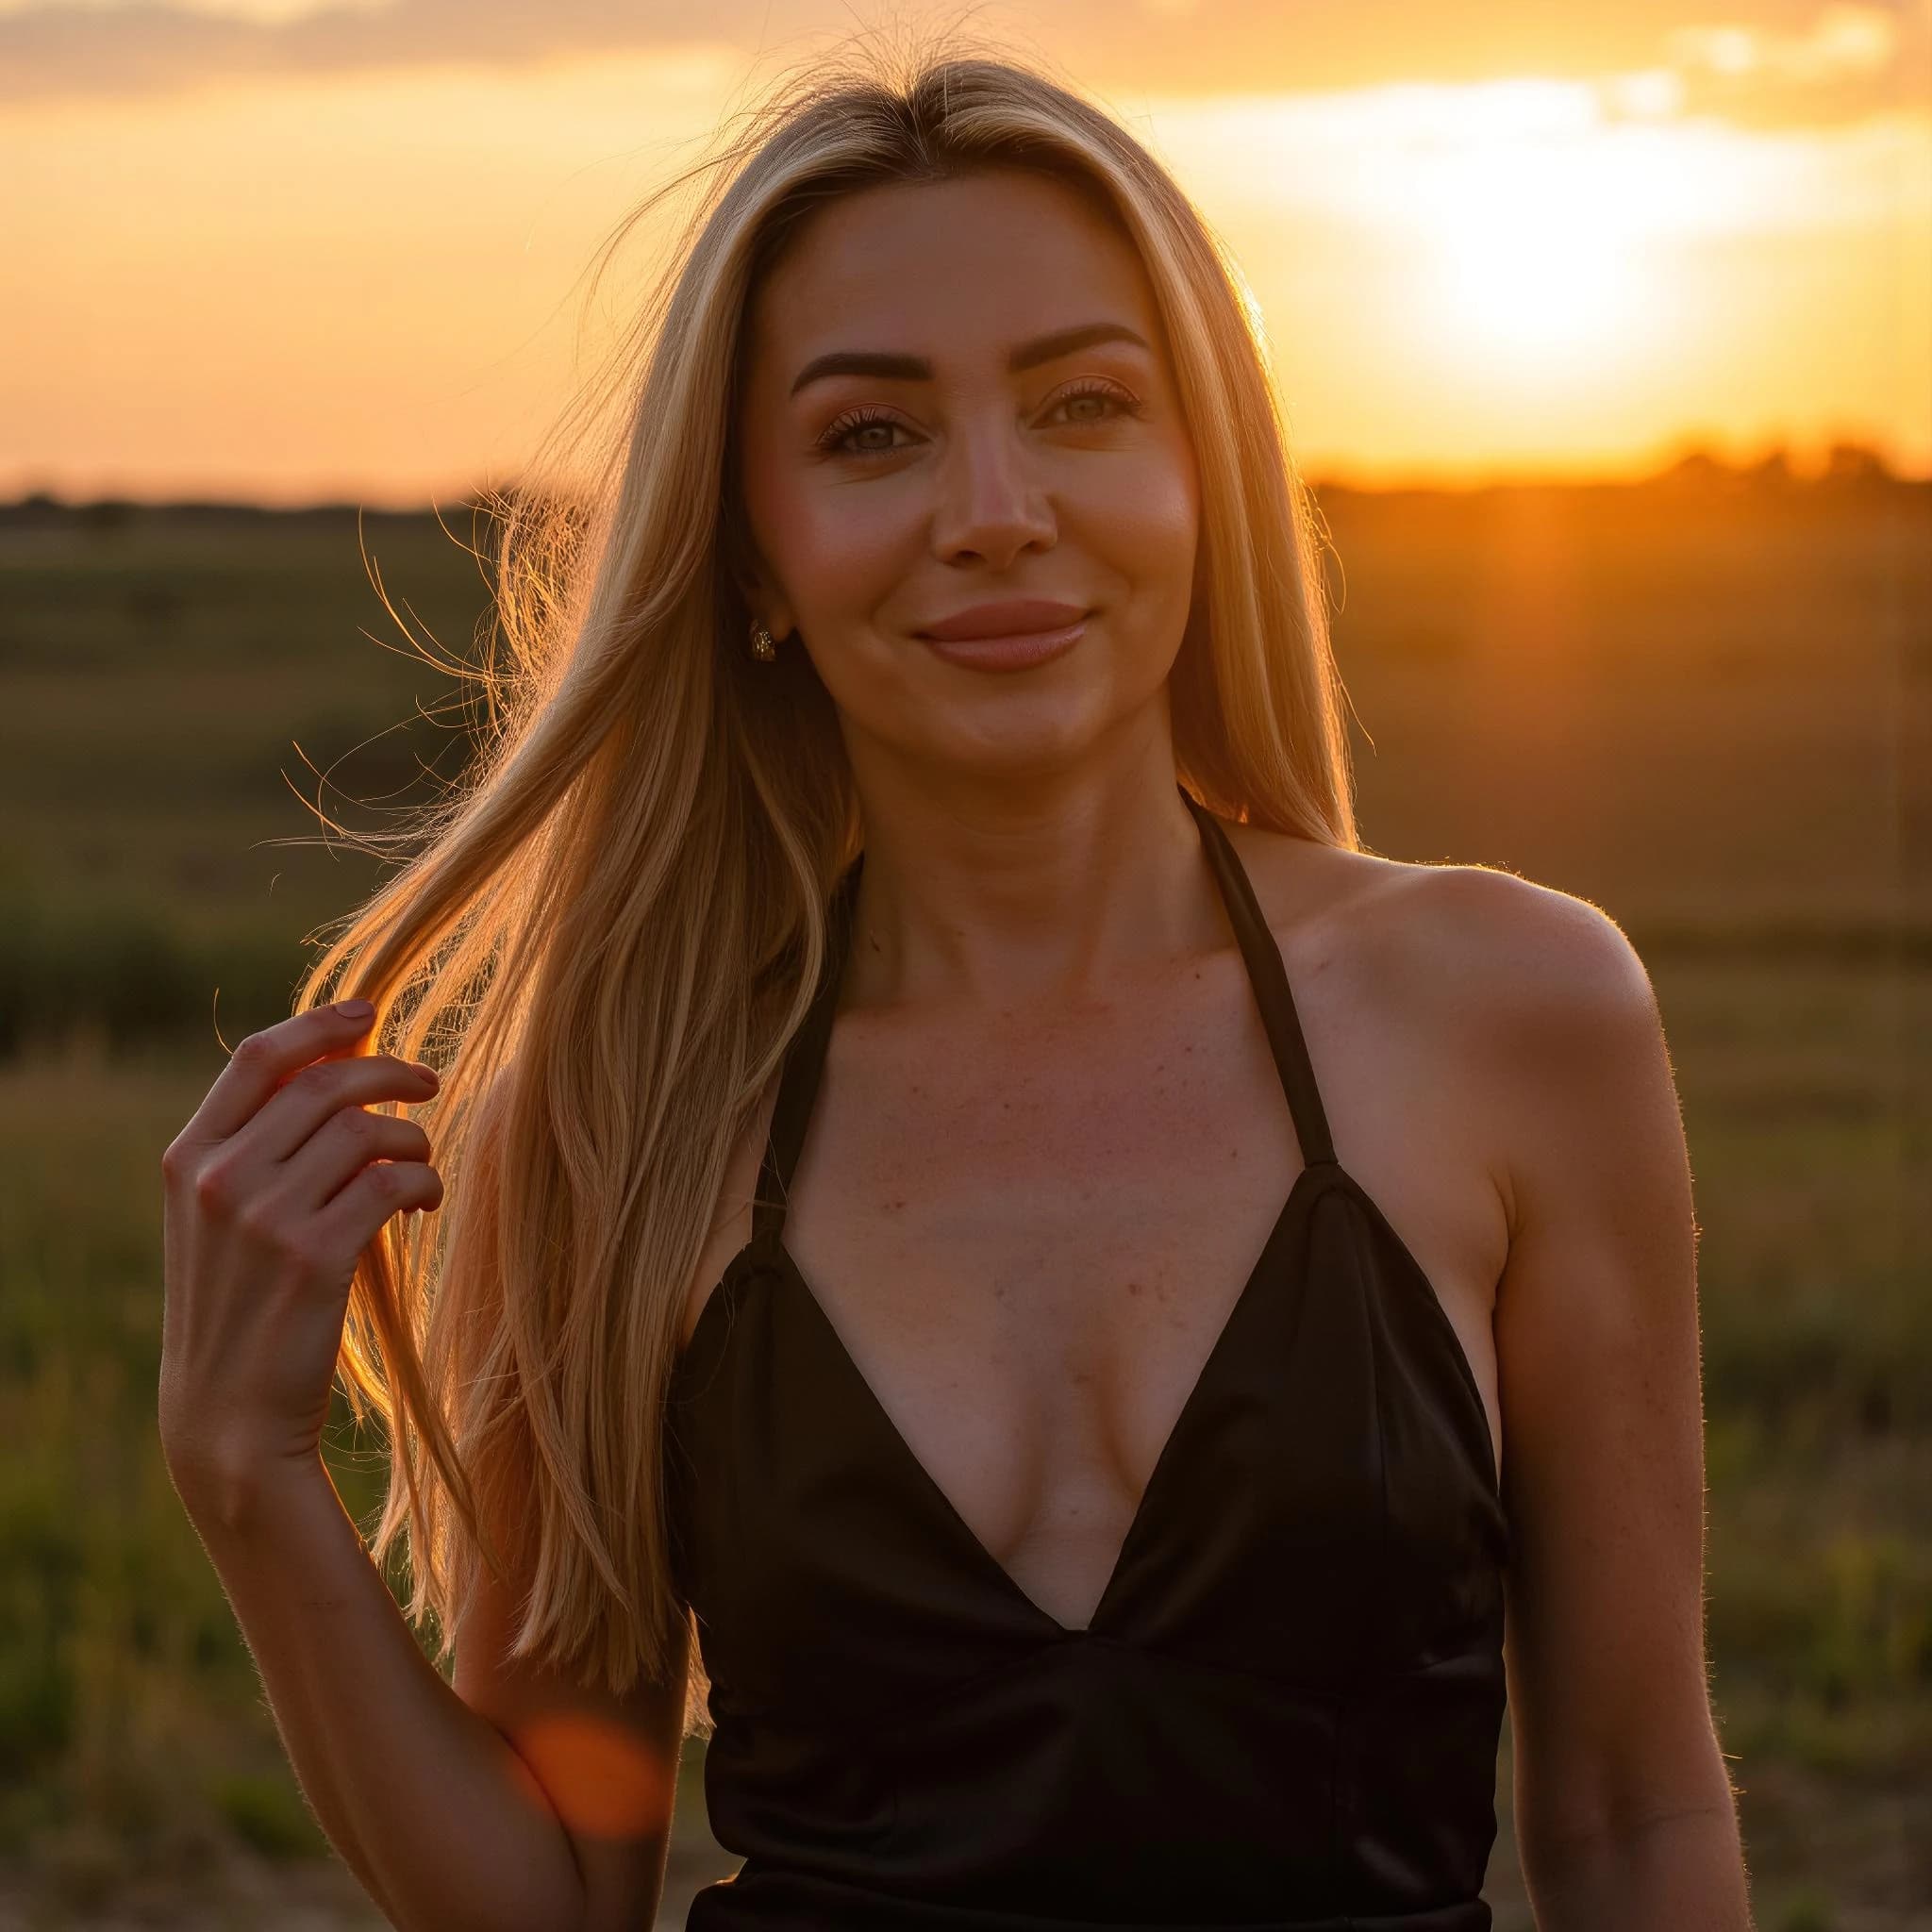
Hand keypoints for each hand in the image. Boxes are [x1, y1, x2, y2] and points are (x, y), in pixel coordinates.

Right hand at [158, 1001, 443, 1487]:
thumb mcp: (223, 1219)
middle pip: (327, 1084)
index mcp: (189, 1158)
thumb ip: (261, 1146)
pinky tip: (425, 1202)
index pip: (258, 1058)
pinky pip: (392, 1182)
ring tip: (421, 1165)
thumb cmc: (242, 1307)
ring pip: (367, 1129)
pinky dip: (423, 1182)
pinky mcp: (315, 1257)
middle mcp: (221, 1177)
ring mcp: (264, 1216)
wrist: (229, 1416)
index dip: (319, 1024)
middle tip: (428, 1084)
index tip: (368, 1012)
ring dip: (411, 1139)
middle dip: (390, 1074)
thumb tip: (337, 1064)